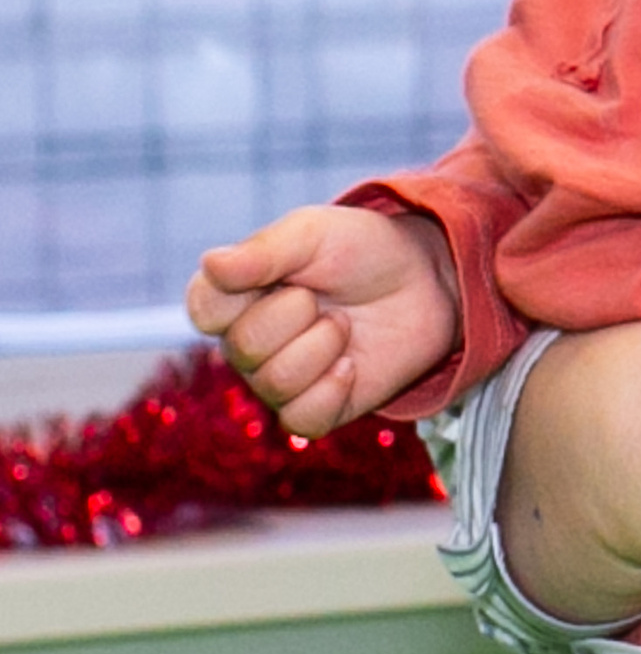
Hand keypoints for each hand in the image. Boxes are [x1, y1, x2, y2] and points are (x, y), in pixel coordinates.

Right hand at [187, 203, 460, 436]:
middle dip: (297, 313)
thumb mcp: (314, 234)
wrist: (425, 281)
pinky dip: (333, 389)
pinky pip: (301, 420)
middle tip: (325, 297)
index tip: (283, 272)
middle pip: (245, 347)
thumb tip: (210, 263)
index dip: (241, 292)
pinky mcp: (315, 410)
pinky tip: (351, 364)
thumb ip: (264, 251)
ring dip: (324, 345)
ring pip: (275, 383)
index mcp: (235, 296)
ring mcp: (279, 380)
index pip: (203, 308)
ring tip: (345, 324)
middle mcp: (248, 343)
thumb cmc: (362, 250)